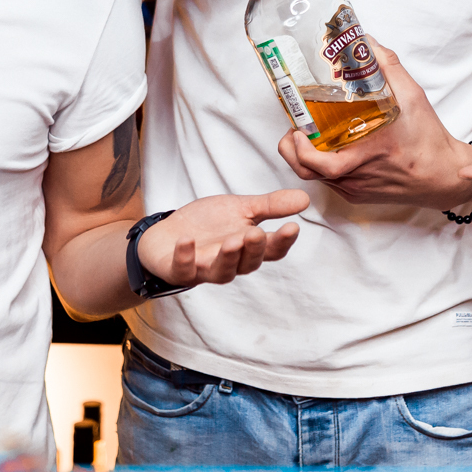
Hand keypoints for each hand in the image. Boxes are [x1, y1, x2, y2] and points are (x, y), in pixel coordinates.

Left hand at [138, 188, 309, 284]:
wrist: (167, 233)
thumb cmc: (208, 224)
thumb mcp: (240, 209)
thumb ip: (270, 206)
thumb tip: (305, 199)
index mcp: (248, 248)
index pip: (271, 250)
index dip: (282, 242)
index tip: (292, 227)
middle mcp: (230, 263)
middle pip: (248, 263)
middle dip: (253, 249)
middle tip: (256, 233)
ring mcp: (205, 268)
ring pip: (222, 272)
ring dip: (227, 257)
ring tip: (232, 241)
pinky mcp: (179, 270)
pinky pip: (184, 269)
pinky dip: (185, 256)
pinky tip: (186, 241)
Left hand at [278, 41, 471, 208]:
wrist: (444, 177)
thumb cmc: (429, 140)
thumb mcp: (413, 98)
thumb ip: (389, 67)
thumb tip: (368, 42)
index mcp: (368, 153)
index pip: (320, 163)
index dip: (300, 150)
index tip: (296, 131)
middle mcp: (357, 176)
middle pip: (307, 173)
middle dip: (291, 152)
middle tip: (293, 131)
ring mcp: (356, 189)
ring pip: (316, 179)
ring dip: (305, 158)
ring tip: (306, 136)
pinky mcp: (358, 196)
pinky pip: (331, 183)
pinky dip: (321, 167)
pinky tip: (327, 149)